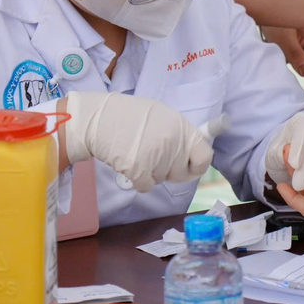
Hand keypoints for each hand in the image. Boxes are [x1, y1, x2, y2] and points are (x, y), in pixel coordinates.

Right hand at [65, 91, 213, 191]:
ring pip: (162, 180)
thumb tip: (194, 153)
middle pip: (181, 174)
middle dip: (169, 170)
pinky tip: (129, 162)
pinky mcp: (139, 169)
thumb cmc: (130, 116)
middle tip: (153, 156)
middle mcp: (173, 142)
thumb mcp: (163, 116)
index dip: (197, 166)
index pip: (204, 157)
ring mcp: (157, 156)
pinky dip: (137, 179)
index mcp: (182, 127)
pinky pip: (146, 186)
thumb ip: (180, 135)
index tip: (189, 167)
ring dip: (151, 172)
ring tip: (137, 152)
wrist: (99, 118)